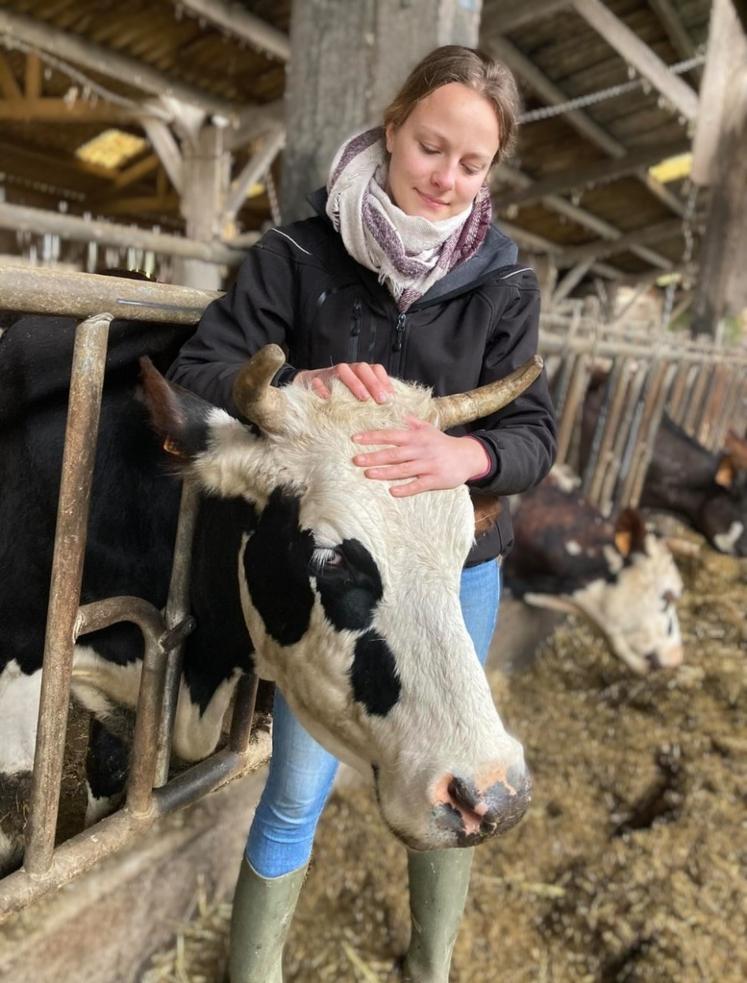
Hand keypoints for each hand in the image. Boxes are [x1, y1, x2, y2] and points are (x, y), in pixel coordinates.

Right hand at [294, 362, 394, 402]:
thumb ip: (371, 398)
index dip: (385, 381)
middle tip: (381, 400)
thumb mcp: (356, 397)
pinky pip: (318, 381)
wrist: (308, 386)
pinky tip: (328, 398)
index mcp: (359, 372)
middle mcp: (347, 369)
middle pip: (362, 368)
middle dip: (373, 383)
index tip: (392, 397)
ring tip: (363, 398)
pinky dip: (322, 388)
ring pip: (343, 369)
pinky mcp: (314, 379)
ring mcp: (330, 373)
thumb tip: (391, 408)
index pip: (376, 369)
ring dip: (354, 383)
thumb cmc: (339, 395)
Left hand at [352, 417, 489, 496]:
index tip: (356, 439)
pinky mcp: (436, 480)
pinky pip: (419, 485)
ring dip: (385, 472)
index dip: (373, 437)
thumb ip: (411, 422)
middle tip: (355, 460)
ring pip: (403, 470)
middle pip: (394, 454)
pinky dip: (406, 489)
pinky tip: (393, 491)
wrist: (468, 456)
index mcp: (416, 437)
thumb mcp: (428, 429)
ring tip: (368, 474)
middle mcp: (421, 450)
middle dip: (374, 457)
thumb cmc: (443, 443)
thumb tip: (397, 412)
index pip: (390, 435)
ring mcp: (429, 465)